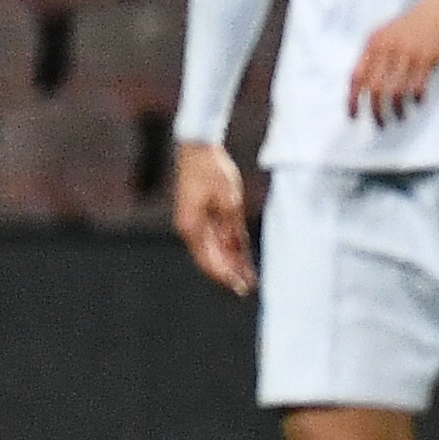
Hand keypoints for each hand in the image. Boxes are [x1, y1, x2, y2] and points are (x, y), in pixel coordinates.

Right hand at [172, 142, 255, 295]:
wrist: (199, 150)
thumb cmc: (212, 171)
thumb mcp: (229, 200)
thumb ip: (232, 228)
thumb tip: (237, 252)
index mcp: (192, 227)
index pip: (209, 260)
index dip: (225, 275)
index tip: (240, 286)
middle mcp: (190, 229)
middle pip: (210, 259)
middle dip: (228, 275)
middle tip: (246, 289)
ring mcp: (195, 224)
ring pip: (214, 251)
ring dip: (230, 265)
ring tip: (247, 279)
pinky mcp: (203, 217)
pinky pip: (216, 238)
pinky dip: (229, 250)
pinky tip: (242, 261)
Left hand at [345, 0, 438, 123]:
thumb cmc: (417, 21)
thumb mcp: (389, 32)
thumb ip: (377, 53)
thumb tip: (368, 81)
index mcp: (374, 42)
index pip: (357, 76)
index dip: (353, 99)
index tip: (353, 114)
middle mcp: (387, 49)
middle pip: (374, 88)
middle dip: (375, 110)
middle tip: (380, 123)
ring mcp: (407, 53)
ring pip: (395, 90)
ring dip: (396, 109)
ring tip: (399, 117)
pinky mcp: (427, 58)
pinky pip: (417, 86)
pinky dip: (416, 98)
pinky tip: (418, 102)